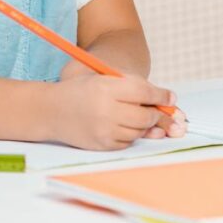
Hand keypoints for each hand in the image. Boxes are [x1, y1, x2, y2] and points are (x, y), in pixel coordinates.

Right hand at [50, 72, 179, 149]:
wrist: (52, 111)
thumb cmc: (81, 90)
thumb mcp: (104, 78)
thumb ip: (133, 85)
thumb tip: (167, 99)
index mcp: (107, 87)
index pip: (144, 92)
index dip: (161, 96)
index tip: (171, 98)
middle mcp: (106, 109)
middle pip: (146, 116)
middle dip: (155, 114)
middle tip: (154, 110)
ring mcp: (104, 130)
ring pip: (139, 131)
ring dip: (143, 125)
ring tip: (132, 116)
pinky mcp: (102, 144)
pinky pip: (128, 142)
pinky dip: (130, 135)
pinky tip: (119, 125)